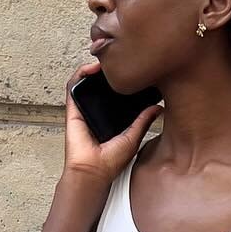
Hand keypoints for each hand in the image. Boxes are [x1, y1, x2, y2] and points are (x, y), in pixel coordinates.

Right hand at [63, 58, 163, 187]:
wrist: (93, 171)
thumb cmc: (109, 162)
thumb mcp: (133, 138)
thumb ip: (143, 121)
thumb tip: (158, 107)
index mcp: (111, 120)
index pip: (116, 96)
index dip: (123, 83)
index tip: (134, 73)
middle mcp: (96, 113)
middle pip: (101, 87)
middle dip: (108, 72)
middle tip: (120, 61)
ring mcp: (84, 110)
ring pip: (86, 83)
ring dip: (94, 69)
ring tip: (106, 61)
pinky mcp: (73, 110)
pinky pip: (72, 87)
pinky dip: (80, 74)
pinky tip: (92, 68)